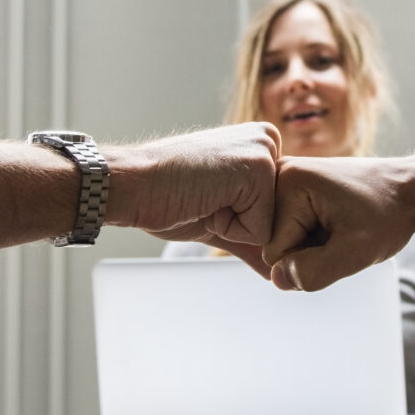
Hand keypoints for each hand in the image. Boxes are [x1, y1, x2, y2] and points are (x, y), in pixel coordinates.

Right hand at [105, 123, 280, 264]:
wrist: (133, 185)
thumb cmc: (168, 197)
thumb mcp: (220, 219)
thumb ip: (253, 240)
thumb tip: (276, 272)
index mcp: (261, 147)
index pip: (279, 212)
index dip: (241, 223)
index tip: (209, 199)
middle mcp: (269, 142)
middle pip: (281, 219)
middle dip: (242, 225)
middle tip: (206, 198)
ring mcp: (265, 152)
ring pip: (272, 226)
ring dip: (235, 227)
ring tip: (206, 198)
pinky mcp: (258, 168)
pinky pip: (260, 231)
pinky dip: (229, 230)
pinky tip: (205, 200)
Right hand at [262, 150, 414, 291]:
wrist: (409, 190)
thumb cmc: (388, 214)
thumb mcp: (357, 251)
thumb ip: (313, 271)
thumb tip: (277, 279)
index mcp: (289, 183)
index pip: (274, 253)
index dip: (308, 260)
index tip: (340, 240)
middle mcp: (280, 175)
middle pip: (273, 245)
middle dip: (307, 252)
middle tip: (341, 234)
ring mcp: (285, 180)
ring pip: (282, 240)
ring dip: (310, 245)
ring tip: (339, 228)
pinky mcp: (292, 188)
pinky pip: (288, 230)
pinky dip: (311, 236)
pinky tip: (333, 224)